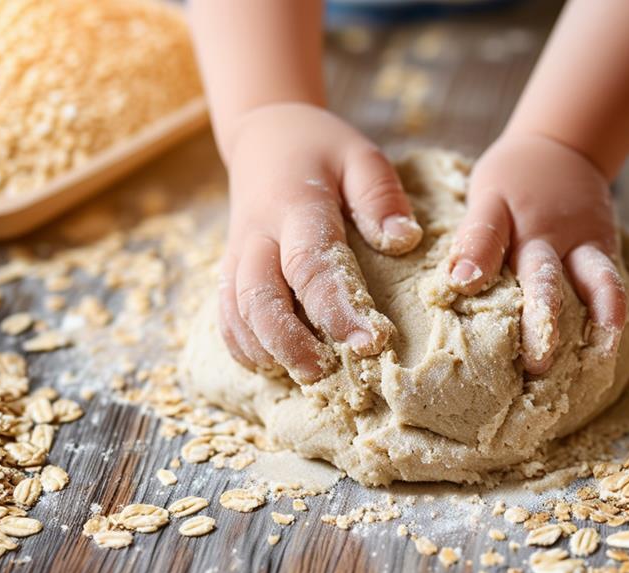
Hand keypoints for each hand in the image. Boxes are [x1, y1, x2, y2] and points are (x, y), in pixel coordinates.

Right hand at [218, 103, 422, 382]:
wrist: (263, 138)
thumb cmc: (322, 151)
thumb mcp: (360, 156)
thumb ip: (380, 196)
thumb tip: (403, 241)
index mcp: (294, 206)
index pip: (311, 265)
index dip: (338, 308)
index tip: (371, 341)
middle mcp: (257, 236)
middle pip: (260, 300)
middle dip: (292, 344)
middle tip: (328, 372)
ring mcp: (237, 256)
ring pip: (237, 314)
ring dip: (266, 351)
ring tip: (306, 377)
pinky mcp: (229, 271)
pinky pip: (225, 316)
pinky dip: (244, 347)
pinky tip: (273, 367)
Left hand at [448, 132, 626, 373]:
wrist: (561, 147)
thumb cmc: (510, 184)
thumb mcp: (484, 196)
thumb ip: (472, 239)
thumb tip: (453, 287)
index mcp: (498, 212)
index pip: (485, 231)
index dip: (475, 257)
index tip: (462, 285)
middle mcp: (542, 227)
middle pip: (542, 273)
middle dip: (541, 317)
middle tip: (536, 361)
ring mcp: (578, 238)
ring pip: (590, 278)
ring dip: (591, 318)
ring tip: (595, 354)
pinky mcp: (604, 246)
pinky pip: (611, 282)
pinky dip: (612, 314)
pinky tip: (610, 347)